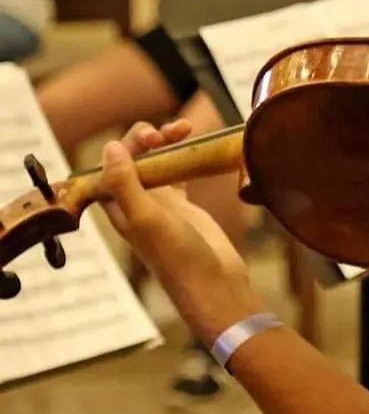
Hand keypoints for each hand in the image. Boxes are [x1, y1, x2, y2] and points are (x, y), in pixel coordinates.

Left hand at [101, 122, 262, 342]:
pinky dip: (186, 156)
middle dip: (150, 138)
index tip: (154, 137)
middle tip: (174, 131)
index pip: (112, 163)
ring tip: (188, 128)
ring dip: (169, 142)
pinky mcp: (184, 206)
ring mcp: (160, 204)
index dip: (128, 144)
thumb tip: (111, 146)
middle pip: (134, 158)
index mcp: (118, 207)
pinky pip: (180, 172)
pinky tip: (197, 146)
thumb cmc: (178, 258)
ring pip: (157, 162)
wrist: (214, 285)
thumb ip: (126, 183)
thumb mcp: (148, 218)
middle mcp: (136, 203)